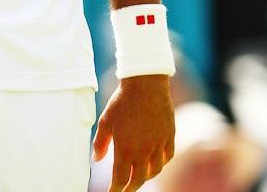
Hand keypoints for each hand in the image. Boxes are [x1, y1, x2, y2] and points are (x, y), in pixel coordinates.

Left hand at [93, 75, 174, 190]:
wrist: (145, 85)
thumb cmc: (122, 101)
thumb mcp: (106, 120)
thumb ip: (101, 142)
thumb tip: (97, 159)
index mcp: (125, 149)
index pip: (120, 178)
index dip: (115, 189)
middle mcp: (144, 152)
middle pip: (138, 179)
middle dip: (129, 188)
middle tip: (123, 190)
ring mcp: (158, 145)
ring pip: (154, 171)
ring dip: (145, 177)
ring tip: (138, 176)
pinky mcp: (169, 136)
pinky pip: (167, 157)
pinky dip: (160, 163)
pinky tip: (154, 162)